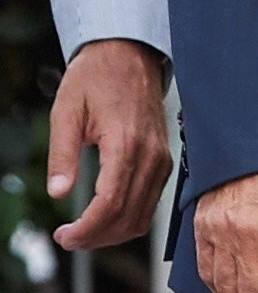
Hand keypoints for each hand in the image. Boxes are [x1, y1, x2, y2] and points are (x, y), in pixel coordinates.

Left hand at [49, 40, 172, 250]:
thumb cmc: (95, 78)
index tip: (64, 236)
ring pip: (144, 214)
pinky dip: (128, 217)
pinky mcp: (164, 159)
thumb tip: (58, 193)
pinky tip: (104, 215)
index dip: (87, 228)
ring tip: (83, 231)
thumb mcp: (65, 111)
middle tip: (67, 238)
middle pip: (129, 215)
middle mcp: (151, 154)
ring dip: (113, 232)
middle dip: (97, 236)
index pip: (111, 202)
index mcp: (126, 143)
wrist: (129, 55)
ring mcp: (162, 158)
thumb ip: (62, 155)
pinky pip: (151, 201)